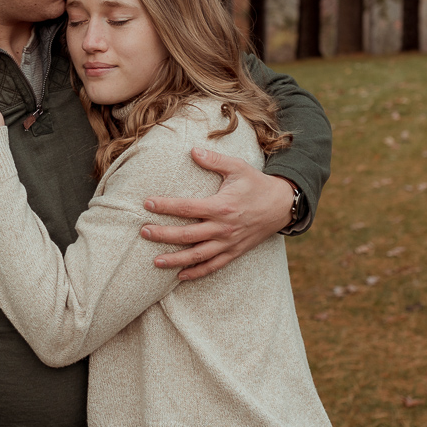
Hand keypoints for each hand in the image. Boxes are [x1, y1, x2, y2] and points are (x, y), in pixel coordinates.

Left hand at [139, 148, 296, 279]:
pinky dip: (197, 272)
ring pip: (197, 255)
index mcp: (221, 206)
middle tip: (143, 232)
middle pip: (187, 235)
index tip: (147, 203)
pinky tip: (180, 275)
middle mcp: (223, 228)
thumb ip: (214, 160)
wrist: (282, 205)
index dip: (165, 206)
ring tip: (155, 261)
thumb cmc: (257, 184)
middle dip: (163, 235)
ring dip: (175, 259)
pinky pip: (213, 266)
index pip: (187, 208)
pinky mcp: (235, 252)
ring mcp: (229, 243)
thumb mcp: (238, 167)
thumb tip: (192, 151)